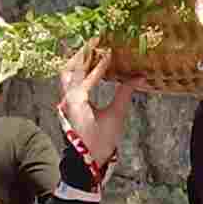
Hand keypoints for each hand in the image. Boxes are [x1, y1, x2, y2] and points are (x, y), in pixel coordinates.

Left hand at [58, 42, 137, 165]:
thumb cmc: (100, 142)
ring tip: (90, 51)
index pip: (89, 75)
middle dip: (82, 54)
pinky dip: (77, 73)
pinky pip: (69, 83)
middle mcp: (66, 98)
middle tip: (94, 41)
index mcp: (76, 100)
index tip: (111, 51)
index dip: (102, 63)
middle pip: (70, 68)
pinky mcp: (67, 106)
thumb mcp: (115, 117)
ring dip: (77, 62)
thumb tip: (138, 76)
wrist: (85, 162)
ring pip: (66, 75)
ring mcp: (64, 102)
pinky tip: (88, 69)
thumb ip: (124, 93)